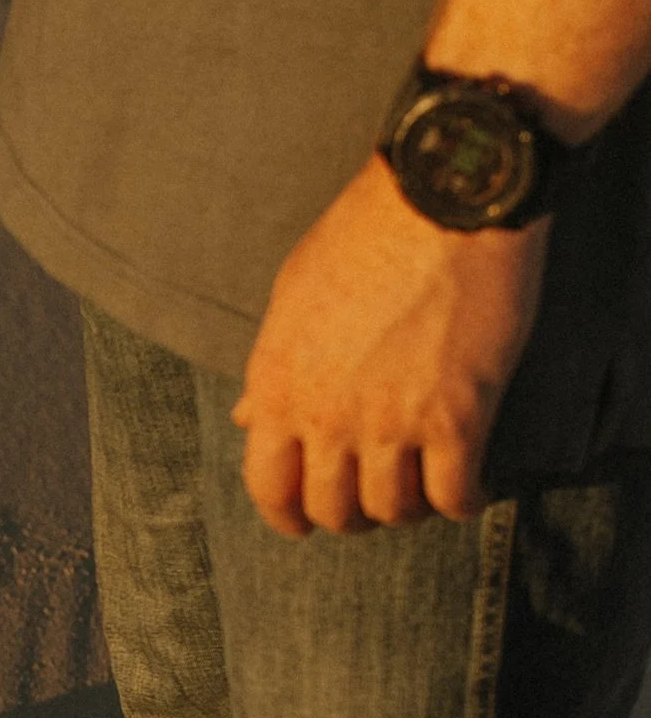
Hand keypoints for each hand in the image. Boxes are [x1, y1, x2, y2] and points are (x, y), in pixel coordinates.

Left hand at [233, 158, 547, 534]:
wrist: (445, 196)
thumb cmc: (366, 233)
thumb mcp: (293, 296)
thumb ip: (270, 367)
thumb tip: (247, 416)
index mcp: (278, 386)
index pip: (268, 487)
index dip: (288, 516)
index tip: (306, 520)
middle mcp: (327, 415)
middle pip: (333, 510)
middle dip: (353, 516)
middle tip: (375, 499)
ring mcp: (391, 421)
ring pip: (393, 510)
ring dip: (409, 509)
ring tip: (424, 489)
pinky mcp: (458, 417)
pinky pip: (454, 495)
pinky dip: (463, 502)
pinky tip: (470, 489)